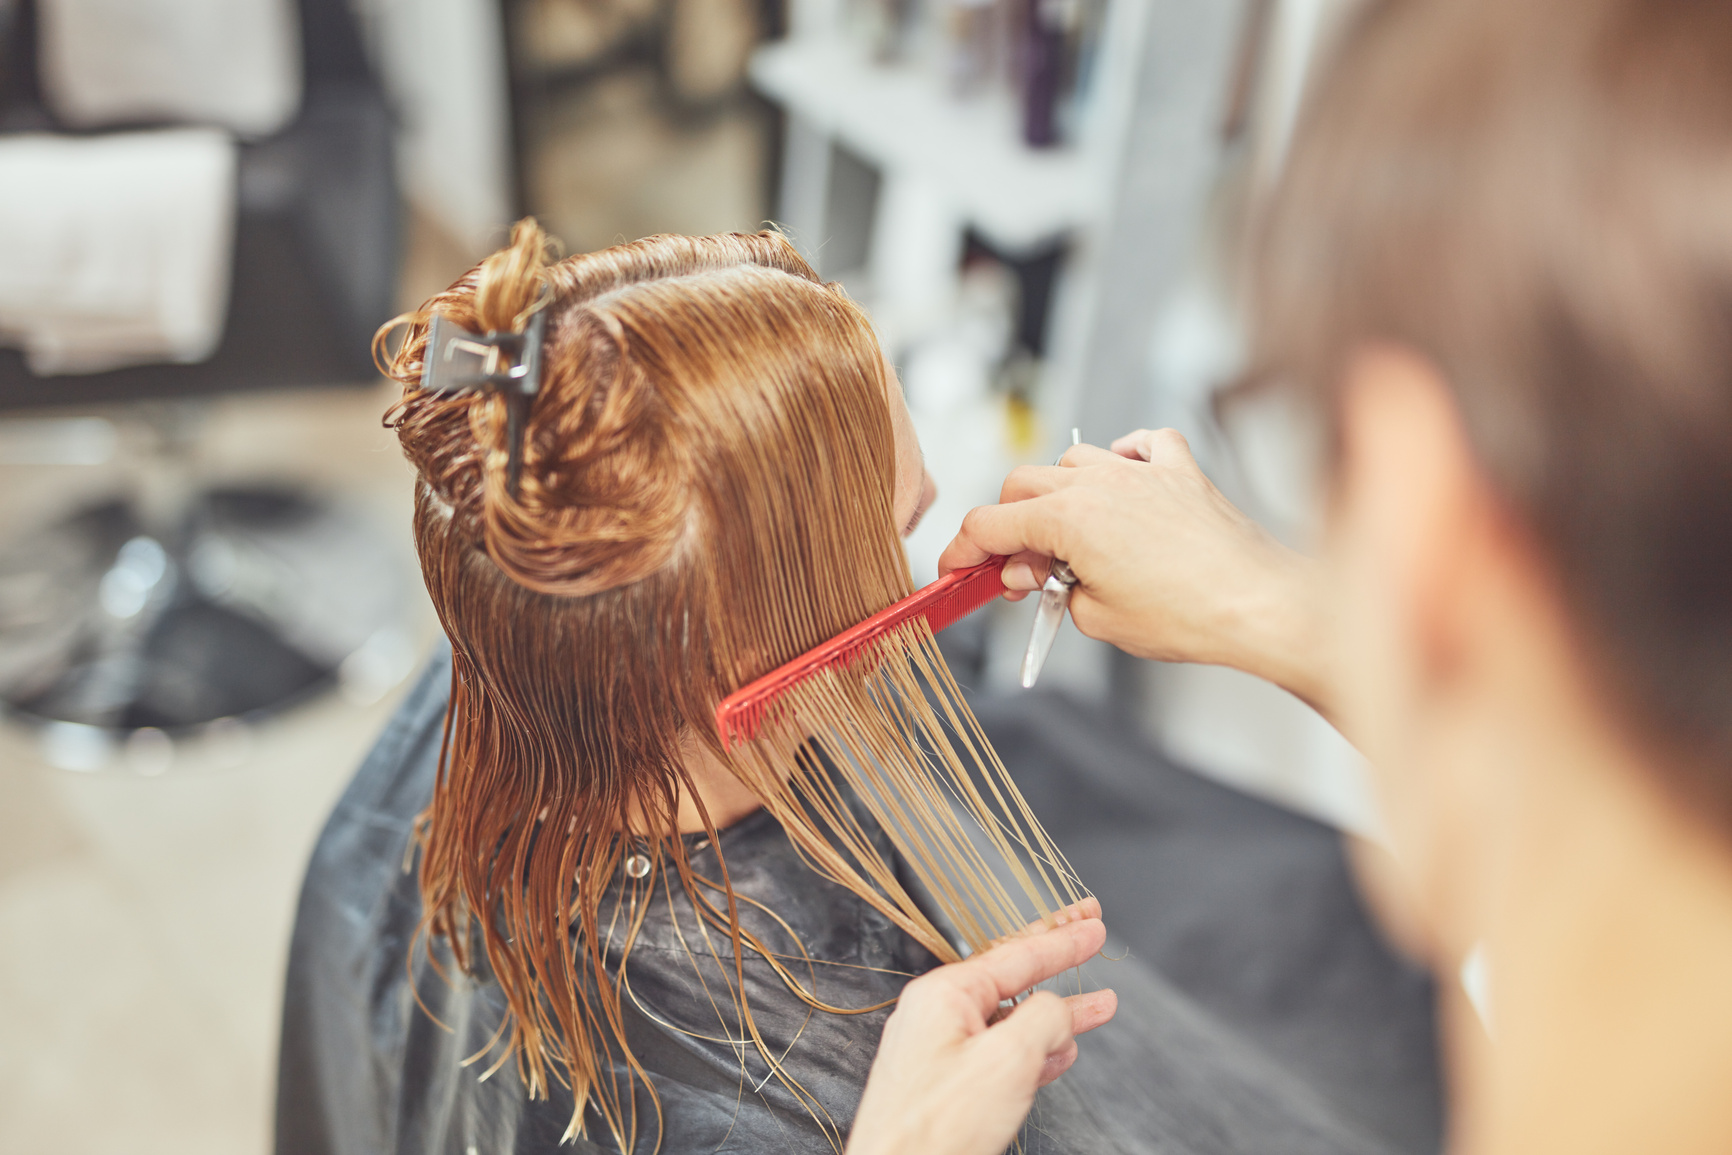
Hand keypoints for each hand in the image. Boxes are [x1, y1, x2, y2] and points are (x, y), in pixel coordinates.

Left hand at [845, 900, 1116, 1154]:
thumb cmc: (939, 1126)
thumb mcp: (1008, 1060)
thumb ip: (1044, 1019)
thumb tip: (1058, 1009)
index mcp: (944, 995)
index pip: (1016, 954)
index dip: (1062, 938)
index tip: (1094, 923)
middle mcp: (936, 1015)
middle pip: (1012, 980)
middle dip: (1059, 965)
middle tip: (1093, 939)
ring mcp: (937, 1051)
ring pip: (1008, 1022)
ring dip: (1054, 1019)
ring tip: (1096, 1011)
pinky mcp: (943, 1087)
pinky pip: (996, 1056)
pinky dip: (1032, 1054)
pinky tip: (1058, 1058)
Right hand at [938, 429, 1334, 714]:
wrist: (1258, 605)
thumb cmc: (1189, 615)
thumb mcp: (1096, 618)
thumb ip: (1052, 590)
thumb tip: (1042, 577)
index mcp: (1069, 518)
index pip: (989, 523)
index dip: (963, 549)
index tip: (957, 568)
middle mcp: (1100, 483)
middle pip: (1022, 484)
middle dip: (1008, 526)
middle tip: (1019, 572)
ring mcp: (1142, 472)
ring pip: (1073, 459)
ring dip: (1059, 494)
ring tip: (1071, 538)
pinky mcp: (1182, 473)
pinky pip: (1142, 443)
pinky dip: (1125, 457)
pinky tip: (1125, 481)